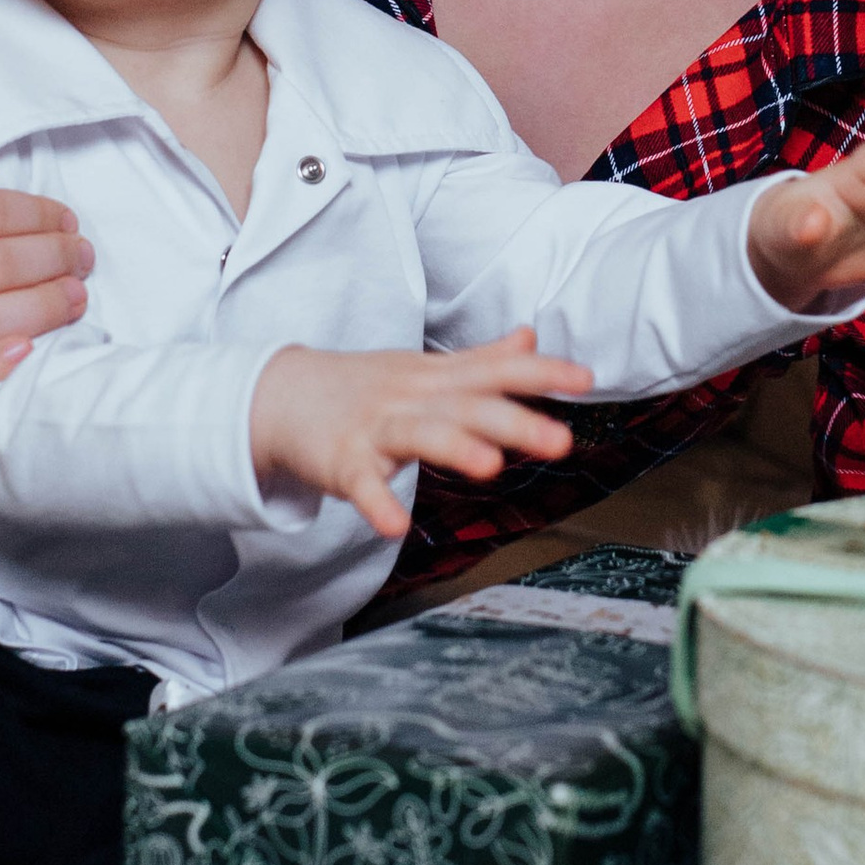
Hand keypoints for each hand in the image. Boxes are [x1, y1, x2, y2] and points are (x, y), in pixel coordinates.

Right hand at [250, 328, 595, 543]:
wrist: (280, 395)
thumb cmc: (364, 386)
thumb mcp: (427, 368)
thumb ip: (482, 359)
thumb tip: (530, 338)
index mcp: (437, 378)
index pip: (495, 370)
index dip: (540, 373)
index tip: (584, 379)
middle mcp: (411, 398)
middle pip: (466, 405)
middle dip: (514, 421)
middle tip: (560, 440)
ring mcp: (375, 428)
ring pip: (420, 434)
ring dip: (455, 447)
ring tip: (490, 466)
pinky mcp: (341, 461)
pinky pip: (360, 483)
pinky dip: (376, 503)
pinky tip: (395, 526)